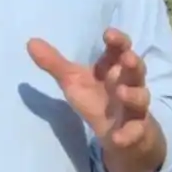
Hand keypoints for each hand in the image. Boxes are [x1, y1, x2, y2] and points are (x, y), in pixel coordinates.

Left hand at [27, 28, 151, 148]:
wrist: (118, 134)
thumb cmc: (96, 100)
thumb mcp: (73, 81)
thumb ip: (54, 63)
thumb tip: (30, 41)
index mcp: (113, 69)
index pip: (119, 50)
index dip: (117, 41)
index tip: (107, 34)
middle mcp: (127, 84)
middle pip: (135, 70)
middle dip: (132, 63)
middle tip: (126, 57)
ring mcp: (134, 108)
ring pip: (140, 99)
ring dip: (133, 95)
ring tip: (121, 92)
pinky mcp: (136, 132)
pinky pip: (136, 133)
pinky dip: (128, 135)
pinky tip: (118, 137)